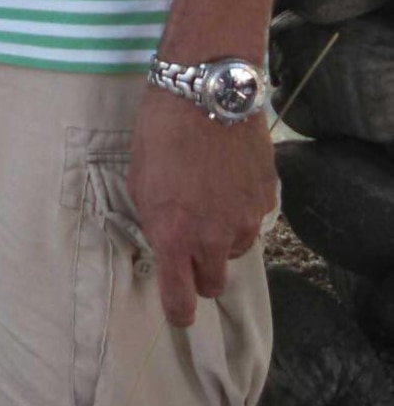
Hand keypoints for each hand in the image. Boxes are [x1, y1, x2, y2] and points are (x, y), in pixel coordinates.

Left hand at [125, 83, 277, 328]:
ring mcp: (245, 221)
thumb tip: (164, 239)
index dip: (178, 311)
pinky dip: (240, 211)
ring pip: (235, 252)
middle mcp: (214, 238)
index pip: (181, 301)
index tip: (178, 310)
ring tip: (208, 201)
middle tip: (190, 247)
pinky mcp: (266, 200)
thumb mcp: (139, 181)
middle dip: (201, 274)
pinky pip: (252, 221)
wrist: (206, 94)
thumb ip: (154, 221)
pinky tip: (227, 182)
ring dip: (221, 240)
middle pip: (213, 285)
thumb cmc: (160, 133)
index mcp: (175, 237)